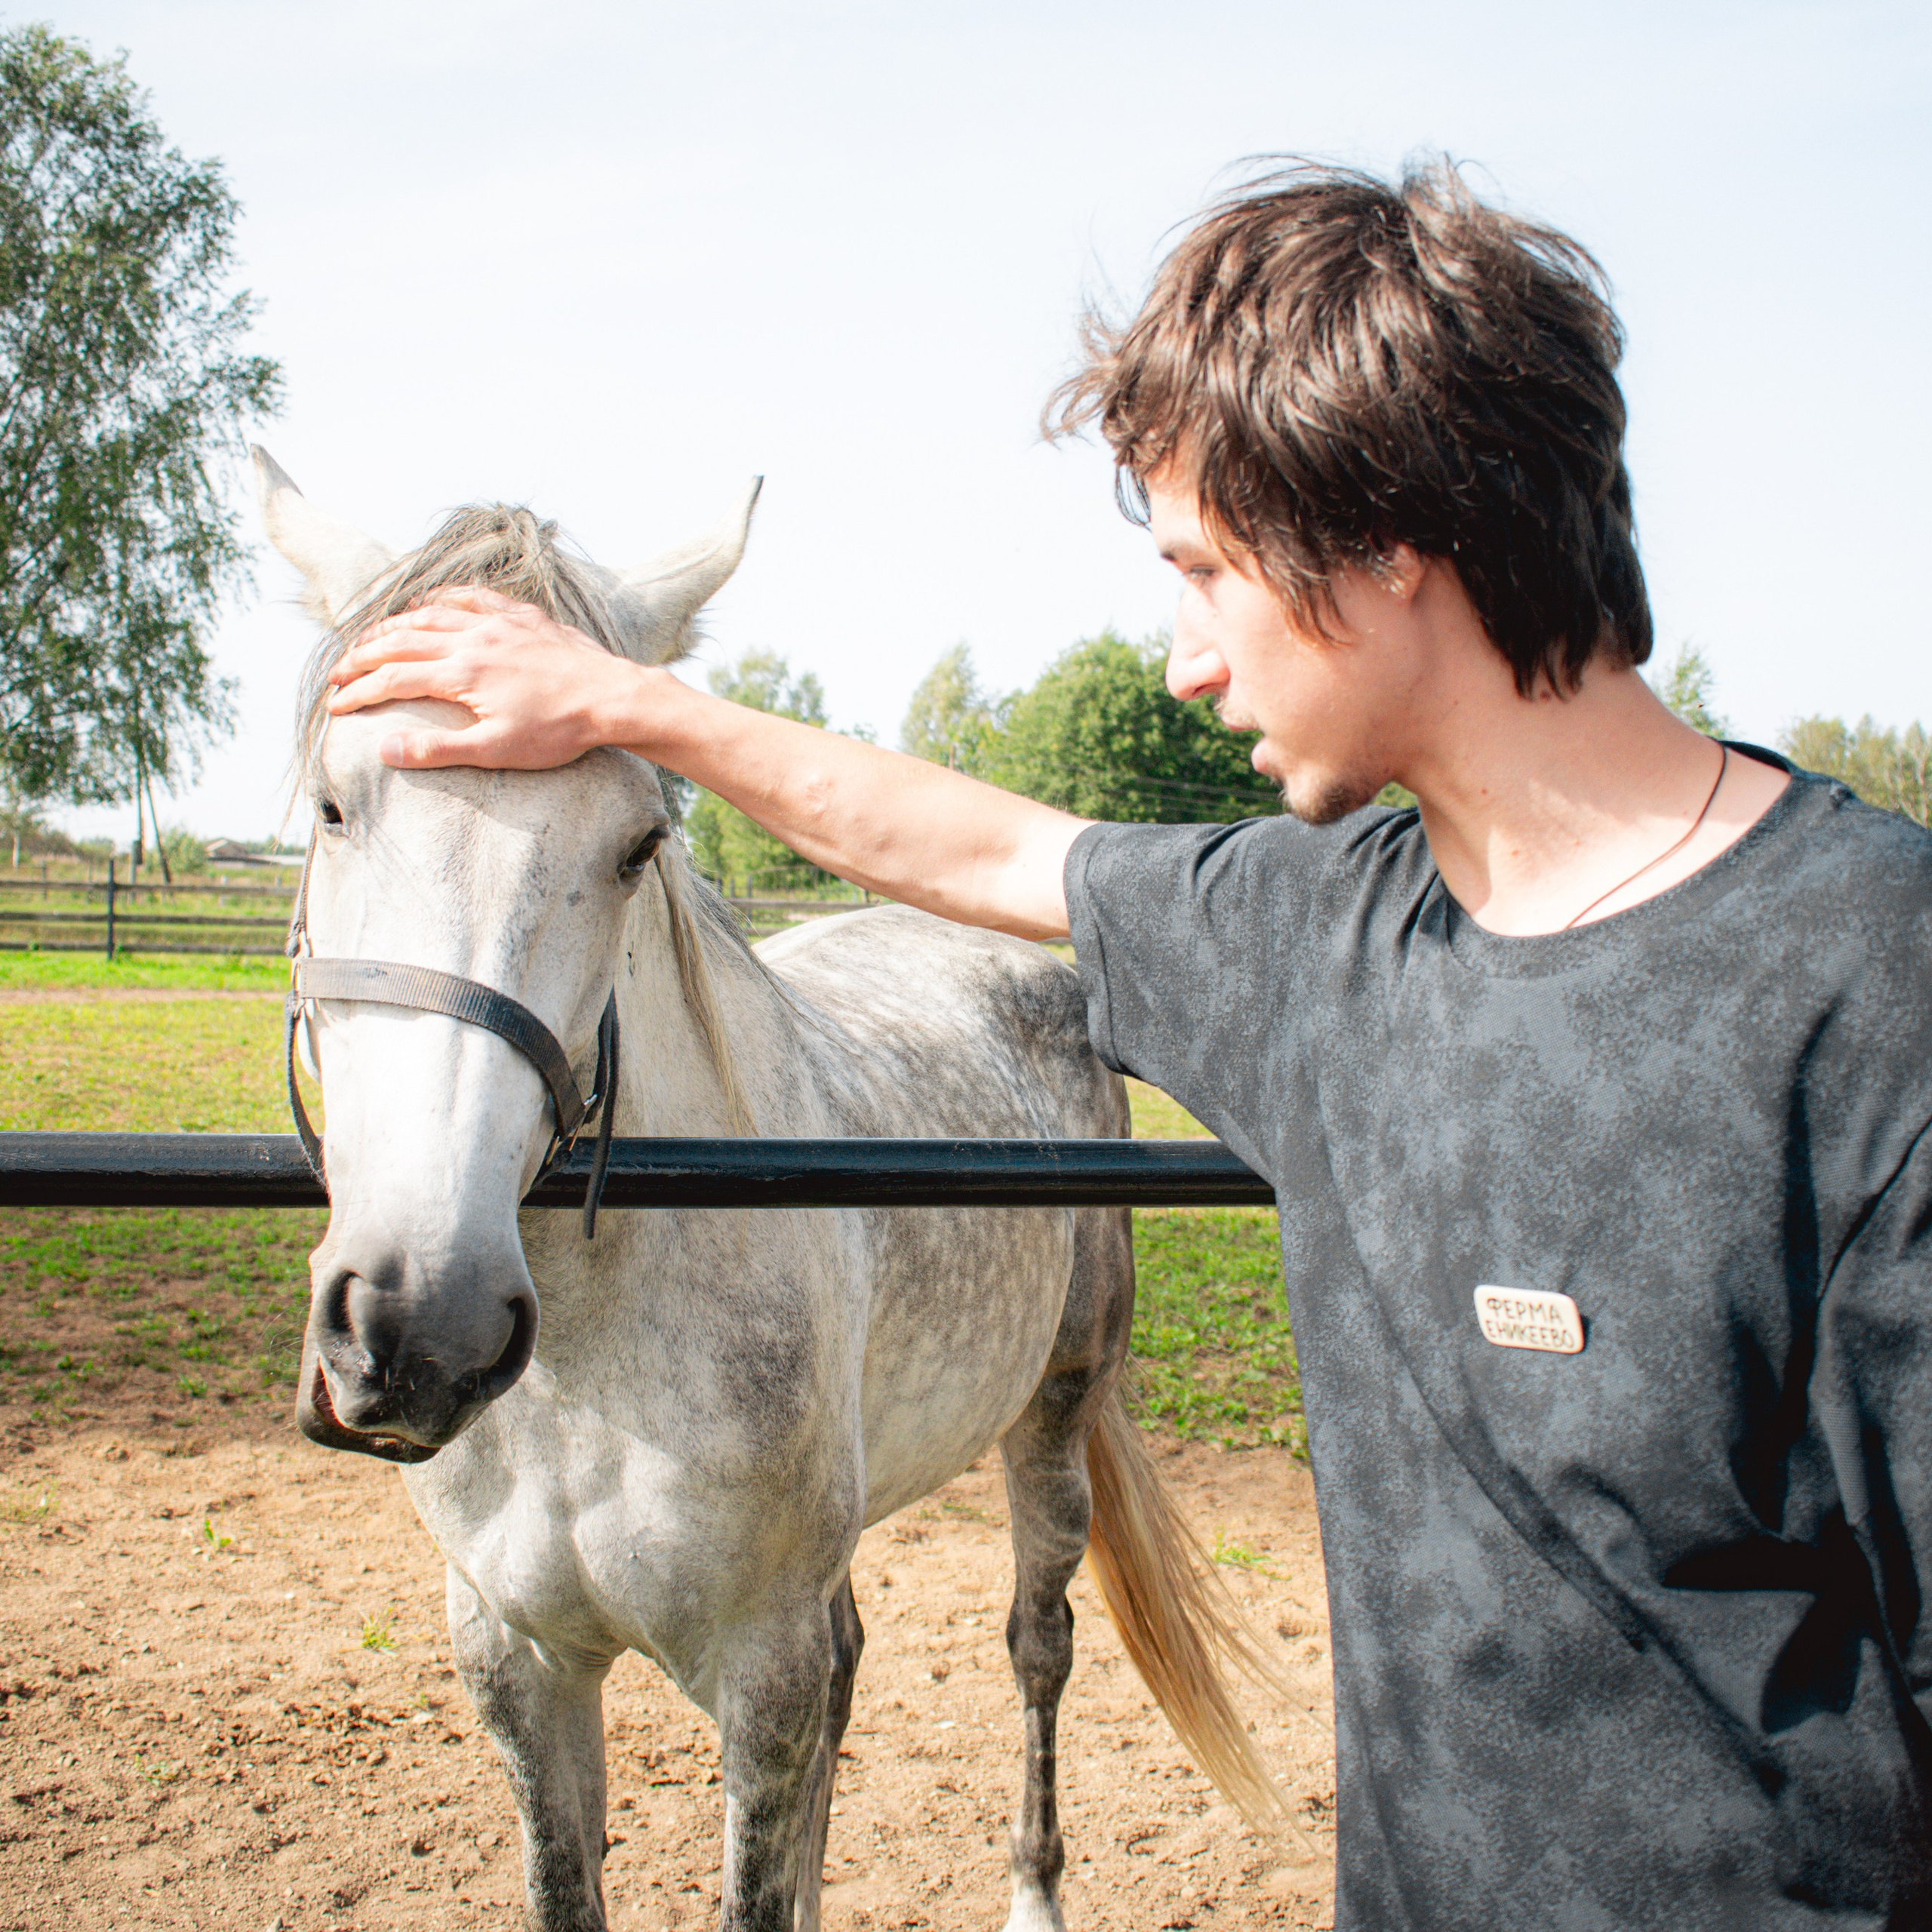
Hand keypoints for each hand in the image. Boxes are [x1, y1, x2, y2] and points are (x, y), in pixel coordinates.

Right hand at [326, 587, 643, 769]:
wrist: (613, 697)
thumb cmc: (559, 731)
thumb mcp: (496, 751)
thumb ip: (437, 750)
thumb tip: (384, 748)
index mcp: (460, 673)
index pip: (391, 680)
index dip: (357, 693)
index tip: (334, 706)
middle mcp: (472, 639)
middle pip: (399, 641)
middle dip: (361, 656)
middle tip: (336, 672)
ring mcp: (497, 623)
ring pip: (429, 614)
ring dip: (392, 625)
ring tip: (369, 638)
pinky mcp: (522, 617)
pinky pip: (472, 597)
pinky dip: (442, 598)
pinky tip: (428, 602)